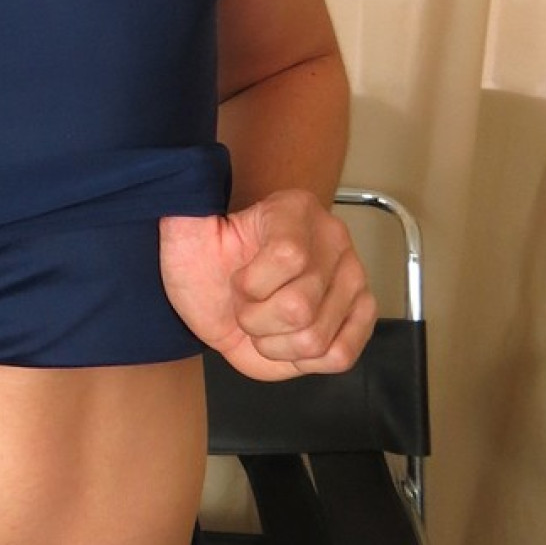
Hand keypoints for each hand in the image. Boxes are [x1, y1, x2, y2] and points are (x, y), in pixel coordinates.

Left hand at [159, 189, 376, 382]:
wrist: (216, 295)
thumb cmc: (204, 266)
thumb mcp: (185, 235)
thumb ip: (185, 211)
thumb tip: (190, 185)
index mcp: (294, 209)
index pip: (288, 256)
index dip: (250, 284)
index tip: (235, 279)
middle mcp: (333, 240)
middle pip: (299, 306)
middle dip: (255, 318)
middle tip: (247, 304)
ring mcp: (352, 279)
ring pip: (314, 338)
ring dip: (274, 343)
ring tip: (265, 321)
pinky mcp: (360, 315)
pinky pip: (341, 355)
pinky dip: (303, 359)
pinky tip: (287, 340)